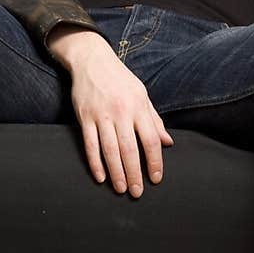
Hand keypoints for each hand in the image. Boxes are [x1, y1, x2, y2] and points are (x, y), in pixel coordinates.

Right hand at [47, 25, 172, 195]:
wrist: (92, 60)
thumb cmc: (121, 80)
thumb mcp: (142, 95)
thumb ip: (154, 120)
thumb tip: (168, 142)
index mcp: (139, 107)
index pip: (151, 140)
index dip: (155, 161)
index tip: (156, 178)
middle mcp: (121, 112)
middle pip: (130, 149)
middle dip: (135, 173)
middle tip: (137, 192)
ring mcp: (101, 115)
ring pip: (110, 150)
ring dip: (116, 172)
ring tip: (121, 189)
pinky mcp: (84, 118)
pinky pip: (90, 144)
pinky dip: (95, 163)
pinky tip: (100, 177)